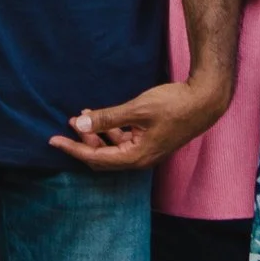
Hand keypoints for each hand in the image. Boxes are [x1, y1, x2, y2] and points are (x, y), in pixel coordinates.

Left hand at [49, 80, 226, 170]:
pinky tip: (103, 116)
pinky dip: (111, 130)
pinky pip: (124, 140)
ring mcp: (147, 151)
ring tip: (82, 116)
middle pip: (102, 157)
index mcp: (135, 157)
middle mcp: (140, 159)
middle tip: (68, 124)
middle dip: (83, 142)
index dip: (73, 149)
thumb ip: (107, 118)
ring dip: (96, 134)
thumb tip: (80, 124)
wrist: (205, 101)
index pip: (95, 158)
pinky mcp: (151, 140)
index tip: (53, 140)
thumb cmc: (174, 105)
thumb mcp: (136, 109)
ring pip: (113, 148)